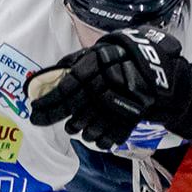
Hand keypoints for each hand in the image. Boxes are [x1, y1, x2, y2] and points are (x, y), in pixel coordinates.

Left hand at [28, 26, 191, 149]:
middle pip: (77, 110)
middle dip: (62, 119)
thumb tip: (41, 79)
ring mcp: (123, 101)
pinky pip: (112, 135)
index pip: (65, 88)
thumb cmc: (118, 57)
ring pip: (92, 125)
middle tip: (55, 121)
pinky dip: (102, 139)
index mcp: (97, 65)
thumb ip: (71, 64)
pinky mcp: (134, 116)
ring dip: (81, 130)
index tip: (34, 110)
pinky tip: (97, 136)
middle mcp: (108, 83)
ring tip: (78, 127)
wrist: (157, 64)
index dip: (47, 102)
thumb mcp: (95, 52)